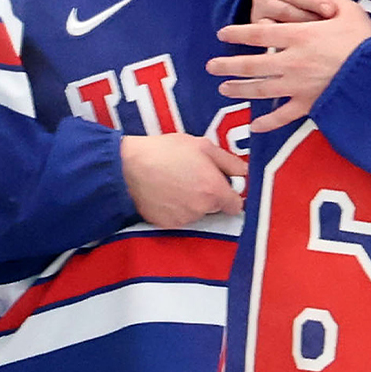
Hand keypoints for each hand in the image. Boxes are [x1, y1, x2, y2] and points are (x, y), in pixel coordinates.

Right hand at [120, 132, 245, 226]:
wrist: (127, 167)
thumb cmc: (164, 152)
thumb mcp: (202, 146)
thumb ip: (229, 161)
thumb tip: (243, 172)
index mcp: (214, 191)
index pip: (236, 205)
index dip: (231, 194)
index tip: (223, 186)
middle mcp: (202, 209)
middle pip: (216, 208)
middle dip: (211, 196)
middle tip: (194, 178)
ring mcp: (184, 219)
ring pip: (198, 214)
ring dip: (193, 202)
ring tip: (176, 183)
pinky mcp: (168, 225)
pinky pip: (180, 219)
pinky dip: (176, 209)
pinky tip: (166, 193)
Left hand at [207, 1, 370, 131]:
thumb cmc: (365, 39)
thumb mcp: (348, 10)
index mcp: (299, 35)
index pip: (259, 33)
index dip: (238, 33)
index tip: (222, 34)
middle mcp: (291, 61)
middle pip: (252, 63)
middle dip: (228, 65)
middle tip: (211, 66)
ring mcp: (298, 85)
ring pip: (260, 89)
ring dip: (239, 89)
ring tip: (224, 89)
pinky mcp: (309, 105)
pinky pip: (283, 116)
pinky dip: (268, 122)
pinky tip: (254, 126)